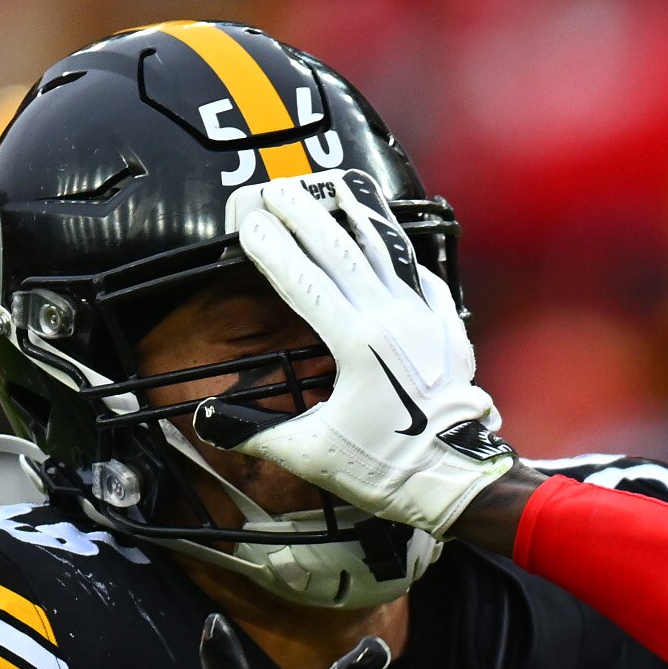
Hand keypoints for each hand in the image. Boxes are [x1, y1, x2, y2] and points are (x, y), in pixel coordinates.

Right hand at [206, 171, 513, 532]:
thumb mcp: (312, 454)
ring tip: (337, 187)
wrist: (459, 481)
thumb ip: (256, 432)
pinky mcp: (450, 331)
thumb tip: (208, 418)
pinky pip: (426, 280)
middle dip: (306, 214)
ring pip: (389, 252)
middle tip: (277, 188)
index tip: (249, 220)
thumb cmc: (389, 469)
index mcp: (356, 344)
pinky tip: (394, 241)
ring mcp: (426, 321)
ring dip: (360, 216)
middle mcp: (392, 320)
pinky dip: (406, 257)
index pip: (303, 280)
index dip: (272, 248)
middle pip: (343, 251)